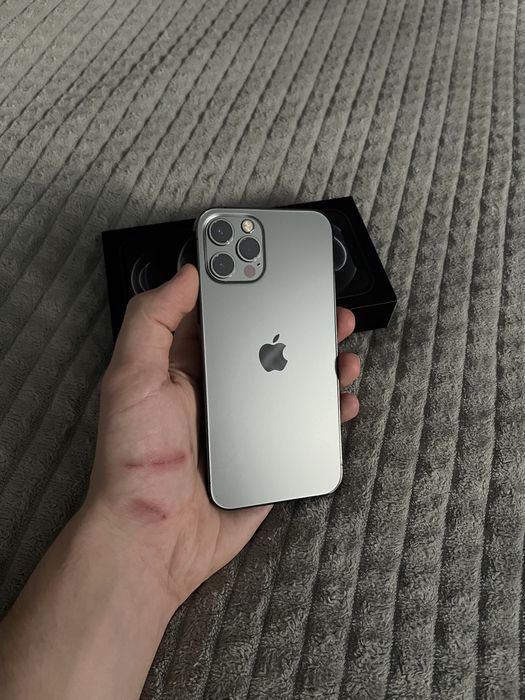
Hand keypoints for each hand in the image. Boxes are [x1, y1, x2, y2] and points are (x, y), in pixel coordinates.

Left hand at [85, 264, 359, 613]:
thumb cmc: (134, 462)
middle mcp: (216, 389)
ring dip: (318, 358)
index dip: (242, 285)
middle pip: (264, 343)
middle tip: (321, 300)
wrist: (154, 540)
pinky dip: (327, 409)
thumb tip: (185, 274)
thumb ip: (153, 322)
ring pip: (289, 379)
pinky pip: (303, 423)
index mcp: (183, 365)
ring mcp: (245, 421)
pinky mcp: (268, 452)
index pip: (219, 314)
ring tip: (341, 343)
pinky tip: (341, 398)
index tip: (266, 260)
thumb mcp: (131, 379)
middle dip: (294, 318)